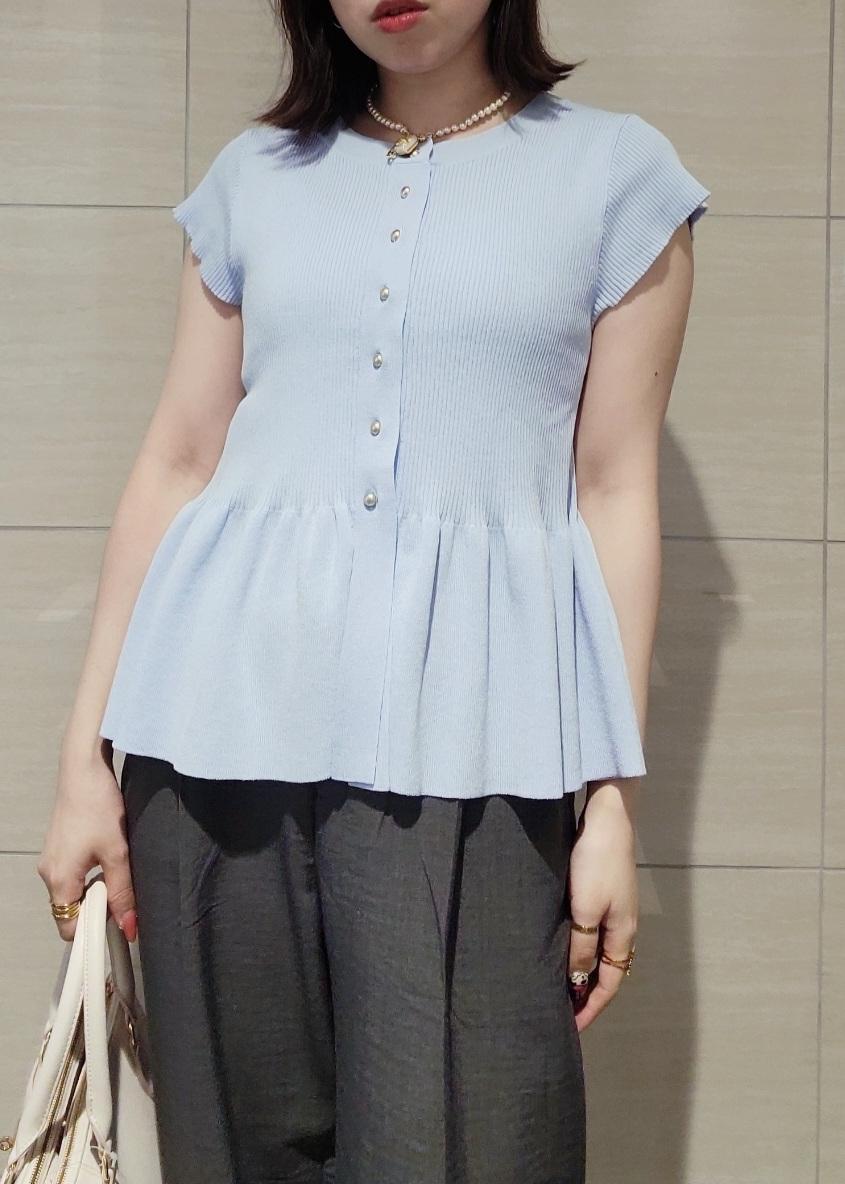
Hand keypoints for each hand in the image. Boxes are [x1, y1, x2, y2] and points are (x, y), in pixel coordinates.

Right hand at [37, 747, 137, 943]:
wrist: (84, 769)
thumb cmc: (98, 806)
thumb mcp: (117, 853)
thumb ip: (123, 892)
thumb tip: (129, 926)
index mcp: (58, 879)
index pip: (69, 927)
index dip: (94, 930)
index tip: (119, 925)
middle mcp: (48, 873)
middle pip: (71, 910)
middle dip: (97, 909)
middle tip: (124, 895)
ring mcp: (52, 859)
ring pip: (73, 892)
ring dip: (96, 890)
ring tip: (118, 870)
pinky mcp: (59, 847)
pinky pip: (72, 875)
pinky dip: (90, 875)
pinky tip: (109, 857)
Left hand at [566, 792, 638, 1032]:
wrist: (607, 818)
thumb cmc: (596, 863)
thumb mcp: (585, 910)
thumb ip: (581, 947)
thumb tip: (578, 982)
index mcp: (622, 934)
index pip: (608, 984)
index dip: (591, 1008)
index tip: (572, 1029)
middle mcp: (622, 926)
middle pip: (606, 971)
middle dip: (586, 994)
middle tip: (562, 1012)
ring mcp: (614, 908)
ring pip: (598, 951)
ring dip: (581, 971)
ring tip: (558, 985)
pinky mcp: (603, 891)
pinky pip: (592, 932)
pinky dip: (578, 948)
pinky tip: (561, 946)